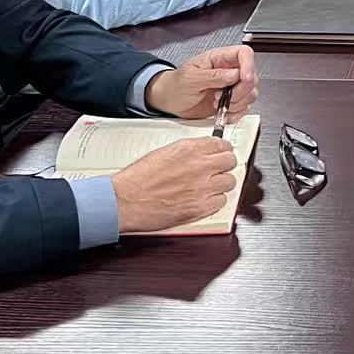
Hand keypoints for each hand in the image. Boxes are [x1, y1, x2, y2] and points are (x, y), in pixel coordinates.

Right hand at [110, 137, 238, 233]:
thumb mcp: (163, 153)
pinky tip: (204, 199)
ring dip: (221, 184)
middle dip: (225, 165)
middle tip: (218, 169)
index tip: (221, 153)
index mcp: (189, 150)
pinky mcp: (199, 208)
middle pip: (230, 162)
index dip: (222, 149)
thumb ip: (187, 152)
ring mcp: (201, 188)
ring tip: (210, 186)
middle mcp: (199, 167)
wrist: (124, 201)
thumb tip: (201, 153)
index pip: (221, 144)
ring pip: (229, 182)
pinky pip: (221, 202)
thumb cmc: (137, 179)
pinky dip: (215, 201)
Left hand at [144, 45, 258, 119]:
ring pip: (250, 92)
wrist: (168, 101)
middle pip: (251, 76)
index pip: (244, 53)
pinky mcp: (230, 101)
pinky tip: (224, 113)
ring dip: (239, 103)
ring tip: (220, 105)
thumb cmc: (175, 85)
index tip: (243, 79)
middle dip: (241, 91)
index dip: (248, 65)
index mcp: (219, 58)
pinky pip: (244, 107)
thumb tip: (234, 75)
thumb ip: (213, 76)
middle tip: (226, 98)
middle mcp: (228, 71)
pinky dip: (237, 113)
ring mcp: (230, 87)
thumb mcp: (190, 78)